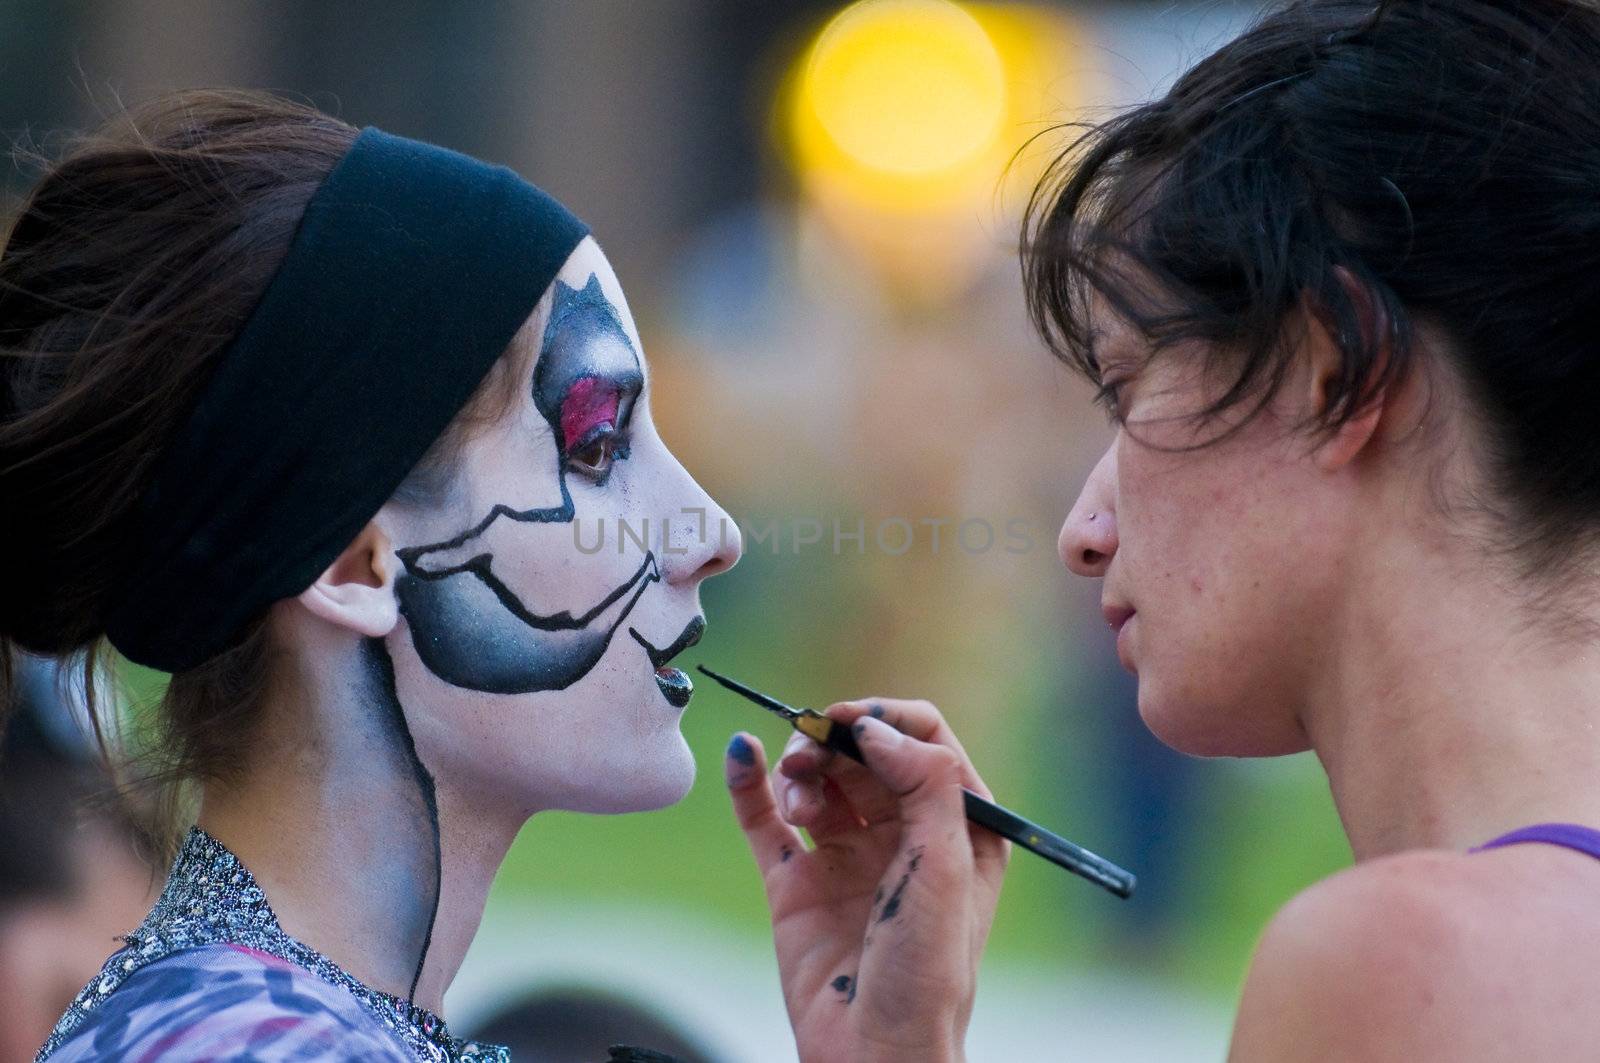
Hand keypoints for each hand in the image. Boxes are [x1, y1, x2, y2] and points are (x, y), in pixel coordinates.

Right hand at [724, 699, 1009, 1062]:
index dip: (885, 721)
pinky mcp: (796, 883)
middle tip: (811, 750)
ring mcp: (847, 857)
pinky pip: (766, 820)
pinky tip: (740, 754)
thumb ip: (924, 783)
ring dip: (800, 767)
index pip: (923, 740)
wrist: (873, 1053)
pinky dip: (750, 784)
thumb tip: (875, 729)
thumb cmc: (927, 971)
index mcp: (957, 826)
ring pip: (817, 780)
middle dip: (835, 742)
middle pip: (862, 754)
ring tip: (798, 791)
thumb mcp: (945, 865)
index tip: (849, 723)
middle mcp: (902, 834)